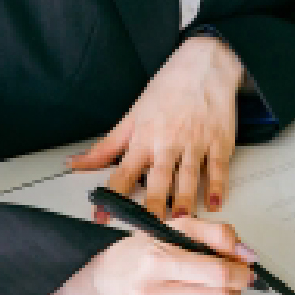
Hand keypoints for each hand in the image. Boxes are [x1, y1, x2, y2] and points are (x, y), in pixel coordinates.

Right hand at [50, 218, 252, 294]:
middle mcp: (149, 294)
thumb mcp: (175, 229)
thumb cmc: (139, 255)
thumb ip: (216, 234)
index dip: (239, 272)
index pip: (217, 274)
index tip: (241, 270)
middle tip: (226, 283)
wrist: (100, 282)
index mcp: (156, 262)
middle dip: (233, 290)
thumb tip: (246, 254)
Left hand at [70, 32, 243, 218]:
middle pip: (158, 180)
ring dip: (185, 201)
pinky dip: (217, 186)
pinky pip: (217, 168)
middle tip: (149, 229)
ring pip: (188, 177)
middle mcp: (169, 143)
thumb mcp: (133, 116)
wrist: (204, 65)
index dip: (111, 197)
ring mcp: (196, 143)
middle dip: (153, 206)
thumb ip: (106, 146)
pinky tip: (215, 202)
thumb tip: (75, 162)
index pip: (123, 173)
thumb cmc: (169, 89)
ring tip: (181, 220)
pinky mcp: (219, 141)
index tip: (102, 217)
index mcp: (145, 138)